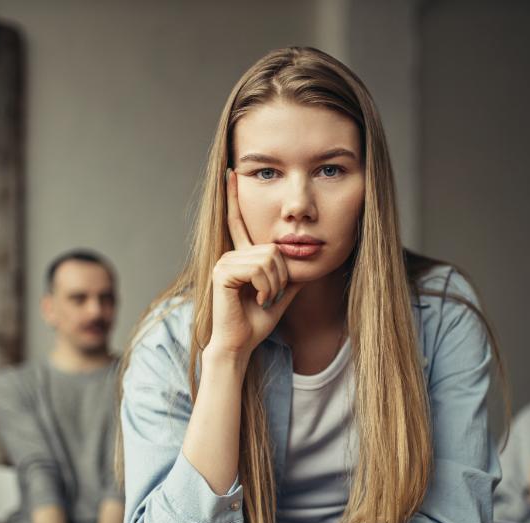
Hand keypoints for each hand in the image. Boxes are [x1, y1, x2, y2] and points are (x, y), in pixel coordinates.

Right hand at [207, 170, 304, 358]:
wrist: (241, 344)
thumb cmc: (258, 321)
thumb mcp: (282, 293)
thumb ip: (291, 272)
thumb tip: (307, 254)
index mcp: (241, 255)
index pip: (238, 220)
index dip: (234, 196)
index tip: (231, 172)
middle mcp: (231, 254)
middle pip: (274, 248)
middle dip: (282, 276)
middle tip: (270, 297)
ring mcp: (225, 262)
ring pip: (269, 259)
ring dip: (275, 285)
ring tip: (263, 300)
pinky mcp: (222, 273)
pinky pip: (259, 269)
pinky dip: (265, 289)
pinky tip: (255, 301)